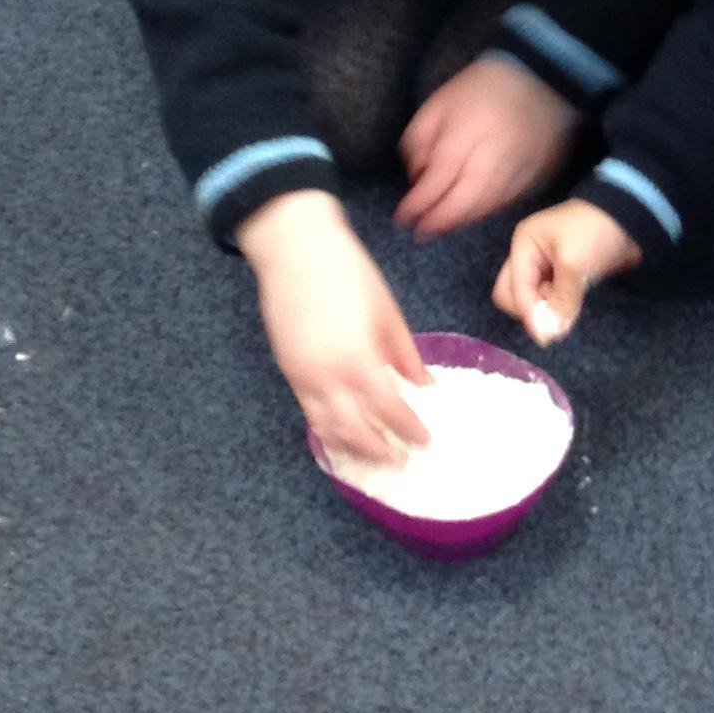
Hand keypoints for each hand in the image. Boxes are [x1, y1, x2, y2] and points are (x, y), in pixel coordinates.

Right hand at [237, 190, 430, 461]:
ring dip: (351, 449)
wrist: (295, 250)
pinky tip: (342, 436)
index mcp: (358, 360)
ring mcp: (302, 377)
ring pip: (326, 428)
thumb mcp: (387, 311)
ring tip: (373, 460)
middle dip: (379, 450)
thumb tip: (424, 384)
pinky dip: (327, 430)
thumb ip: (404, 353)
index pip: (389, 409)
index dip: (409, 429)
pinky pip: (309, 413)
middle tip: (401, 462)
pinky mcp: (288, 371)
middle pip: (354, 431)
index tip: (426, 442)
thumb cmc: (348, 273)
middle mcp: (326, 378)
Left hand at [395, 57, 579, 242]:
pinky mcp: (539, 171)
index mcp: (466, 133)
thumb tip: (416, 177)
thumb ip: (420, 139)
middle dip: (439, 221)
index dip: (417, 204)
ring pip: (487, 205)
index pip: (438, 180)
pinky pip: (510, 199)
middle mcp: (495, 155)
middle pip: (464, 200)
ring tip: (442, 227)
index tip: (402, 219)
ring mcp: (521, 166)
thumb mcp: (439, 102)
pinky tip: (472, 213)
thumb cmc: (483, 87)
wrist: (541, 75)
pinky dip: (487, 210)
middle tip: (421, 233)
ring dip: (462, 220)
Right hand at [492, 199, 641, 345]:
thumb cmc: (596, 231)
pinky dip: (558, 307)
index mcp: (524, 245)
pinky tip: (572, 307)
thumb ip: (561, 299)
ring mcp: (546, 266)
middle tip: (555, 316)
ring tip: (569, 306)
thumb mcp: (575, 262)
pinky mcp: (564, 275)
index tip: (549, 336)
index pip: (512, 290)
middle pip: (513, 296)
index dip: (529, 314)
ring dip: (546, 310)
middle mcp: (529, 256)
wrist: (631, 215)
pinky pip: (551, 298)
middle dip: (531, 311)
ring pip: (533, 299)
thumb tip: (549, 335)